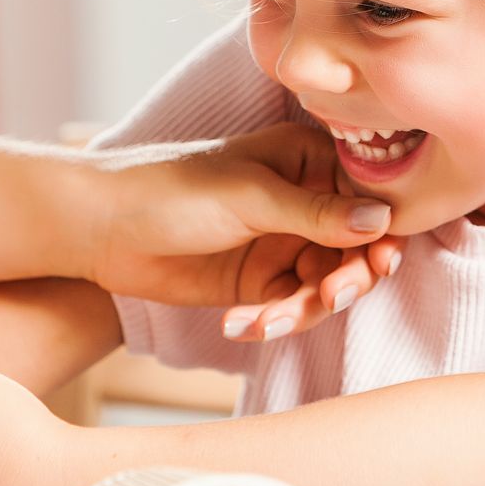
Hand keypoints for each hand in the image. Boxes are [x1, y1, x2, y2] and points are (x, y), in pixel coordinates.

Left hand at [87, 122, 403, 334]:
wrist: (101, 229)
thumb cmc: (171, 189)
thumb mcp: (250, 197)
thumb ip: (317, 213)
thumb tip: (383, 220)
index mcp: (307, 160)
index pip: (368, 195)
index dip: (382, 231)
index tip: (383, 261)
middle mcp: (304, 201)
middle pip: (356, 248)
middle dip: (348, 277)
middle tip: (331, 296)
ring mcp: (284, 243)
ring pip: (326, 285)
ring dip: (306, 308)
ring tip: (271, 319)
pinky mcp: (260, 283)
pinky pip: (290, 308)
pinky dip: (273, 321)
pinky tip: (239, 325)